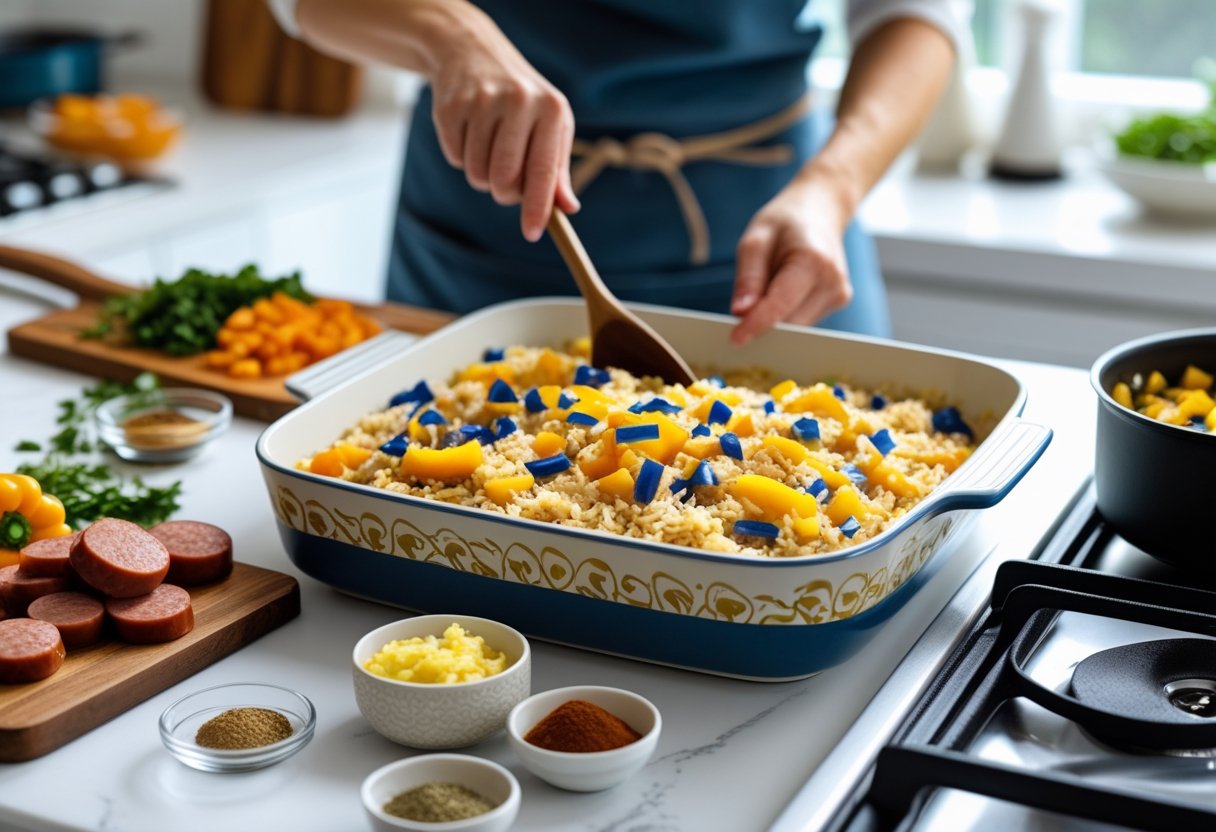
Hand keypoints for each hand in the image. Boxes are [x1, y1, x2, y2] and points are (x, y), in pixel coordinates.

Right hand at [428, 19, 579, 241]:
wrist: (473, 52)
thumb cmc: (523, 100)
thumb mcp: (550, 125)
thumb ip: (557, 169)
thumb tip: (567, 209)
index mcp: (552, 109)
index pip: (544, 171)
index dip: (537, 208)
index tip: (532, 234)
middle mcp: (519, 102)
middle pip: (505, 180)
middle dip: (504, 194)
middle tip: (507, 182)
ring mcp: (481, 102)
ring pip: (477, 174)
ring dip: (482, 176)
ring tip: (489, 149)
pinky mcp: (450, 106)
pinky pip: (455, 158)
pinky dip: (462, 157)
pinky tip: (470, 133)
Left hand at [729, 180, 852, 344]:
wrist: (819, 211)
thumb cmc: (785, 222)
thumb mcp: (756, 239)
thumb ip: (748, 277)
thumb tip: (741, 313)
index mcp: (813, 261)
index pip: (781, 305)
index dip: (756, 325)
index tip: (735, 340)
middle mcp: (833, 282)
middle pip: (790, 322)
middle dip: (762, 320)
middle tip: (742, 304)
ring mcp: (839, 294)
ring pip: (796, 325)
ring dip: (774, 315)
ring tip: (772, 279)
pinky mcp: (837, 302)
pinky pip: (802, 319)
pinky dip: (786, 311)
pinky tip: (785, 286)